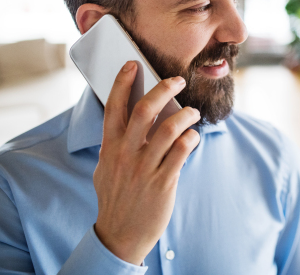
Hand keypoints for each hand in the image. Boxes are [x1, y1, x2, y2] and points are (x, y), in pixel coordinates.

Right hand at [93, 61, 199, 264]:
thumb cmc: (115, 198)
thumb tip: (131, 121)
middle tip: (178, 80)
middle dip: (164, 88)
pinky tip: (194, 137)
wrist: (120, 235)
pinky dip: (191, 139)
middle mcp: (125, 154)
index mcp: (109, 147)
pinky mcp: (162, 182)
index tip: (132, 64)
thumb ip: (116, 144)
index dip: (121, 82)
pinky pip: (181, 152)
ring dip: (185, 115)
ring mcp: (144, 168)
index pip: (113, 107)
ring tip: (193, 112)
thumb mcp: (105, 168)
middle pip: (145, 110)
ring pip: (168, 129)